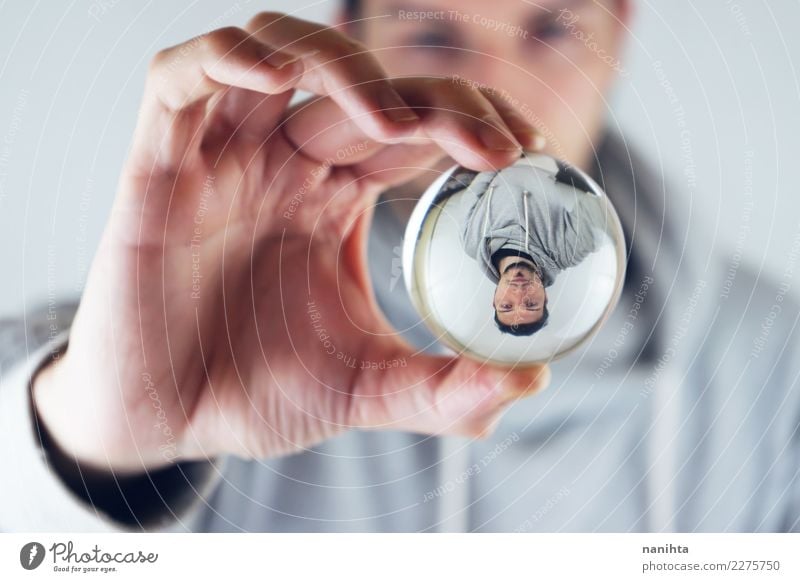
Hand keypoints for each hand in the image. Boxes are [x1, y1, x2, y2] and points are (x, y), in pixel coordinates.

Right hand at [33, 12, 550, 472]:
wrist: (167, 424)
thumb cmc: (259, 394)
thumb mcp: (366, 389)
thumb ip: (445, 390)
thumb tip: (531, 380)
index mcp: (336, 200)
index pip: (412, 126)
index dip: (468, 120)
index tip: (525, 149)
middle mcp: (285, 163)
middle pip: (365, 87)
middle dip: (436, 102)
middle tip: (494, 144)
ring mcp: (223, 156)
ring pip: (281, 55)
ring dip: (345, 68)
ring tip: (395, 120)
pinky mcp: (158, 162)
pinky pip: (182, 78)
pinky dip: (229, 60)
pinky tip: (276, 78)